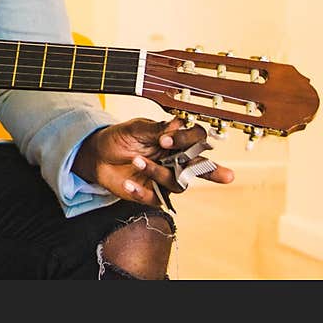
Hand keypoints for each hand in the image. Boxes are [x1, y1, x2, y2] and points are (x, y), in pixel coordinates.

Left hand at [72, 117, 234, 206]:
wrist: (99, 155)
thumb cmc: (121, 138)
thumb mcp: (136, 128)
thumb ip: (157, 129)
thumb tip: (178, 124)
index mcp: (175, 142)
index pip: (196, 140)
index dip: (188, 140)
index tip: (165, 140)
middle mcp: (176, 161)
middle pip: (201, 168)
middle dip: (213, 171)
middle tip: (224, 175)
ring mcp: (165, 179)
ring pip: (176, 183)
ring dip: (157, 172)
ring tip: (136, 161)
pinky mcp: (152, 194)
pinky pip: (155, 198)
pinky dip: (141, 192)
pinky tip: (129, 183)